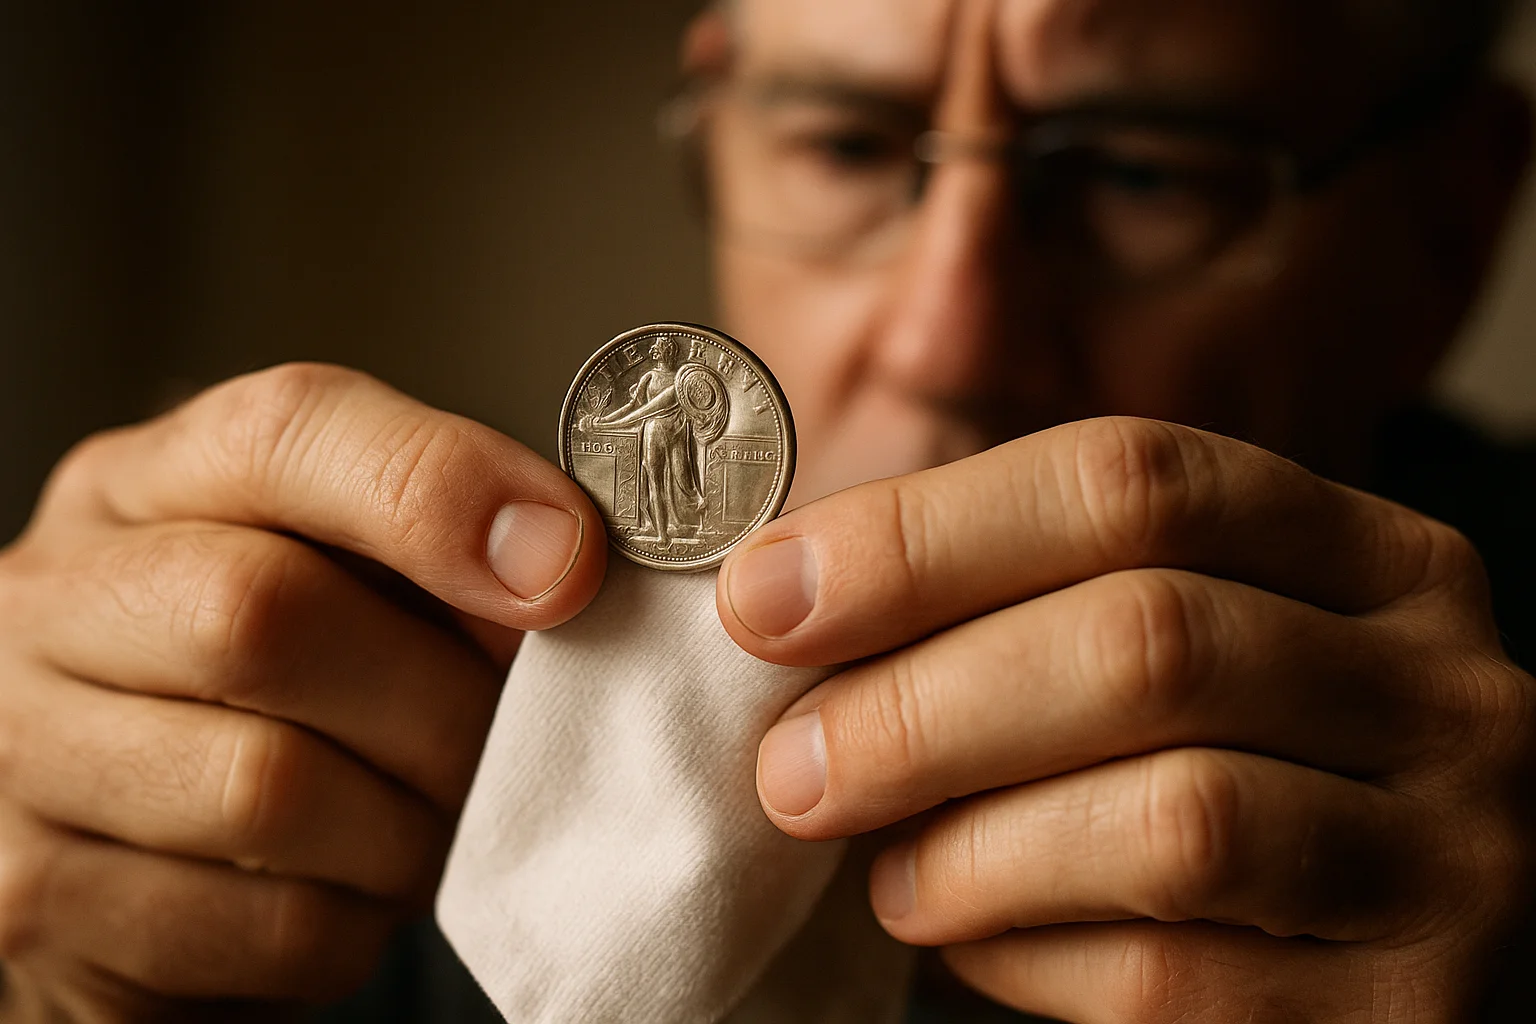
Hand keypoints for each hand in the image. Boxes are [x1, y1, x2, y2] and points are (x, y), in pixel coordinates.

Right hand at [0, 364, 605, 1019]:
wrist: (124, 845)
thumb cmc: (265, 688)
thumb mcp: (334, 574)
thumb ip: (431, 544)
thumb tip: (564, 561)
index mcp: (146, 485)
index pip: (284, 432)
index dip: (440, 491)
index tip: (565, 566)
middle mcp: (53, 598)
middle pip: (265, 611)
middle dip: (438, 694)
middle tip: (501, 737)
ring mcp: (24, 755)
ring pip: (269, 786)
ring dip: (409, 822)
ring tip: (433, 817)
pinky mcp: (45, 903)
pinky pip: (267, 923)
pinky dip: (358, 917)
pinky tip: (359, 887)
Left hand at [720, 417, 1534, 1022]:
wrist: (1355, 971)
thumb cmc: (1211, 779)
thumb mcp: (1157, 649)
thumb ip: (1019, 595)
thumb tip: (783, 587)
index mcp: (1368, 555)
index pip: (1132, 478)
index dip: (924, 533)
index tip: (765, 595)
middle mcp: (1443, 686)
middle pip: (1147, 638)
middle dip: (924, 706)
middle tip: (791, 768)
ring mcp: (1455, 853)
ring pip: (1173, 817)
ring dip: (973, 847)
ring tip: (885, 876)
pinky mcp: (1414, 1009)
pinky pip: (1178, 976)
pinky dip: (1029, 962)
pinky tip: (968, 946)